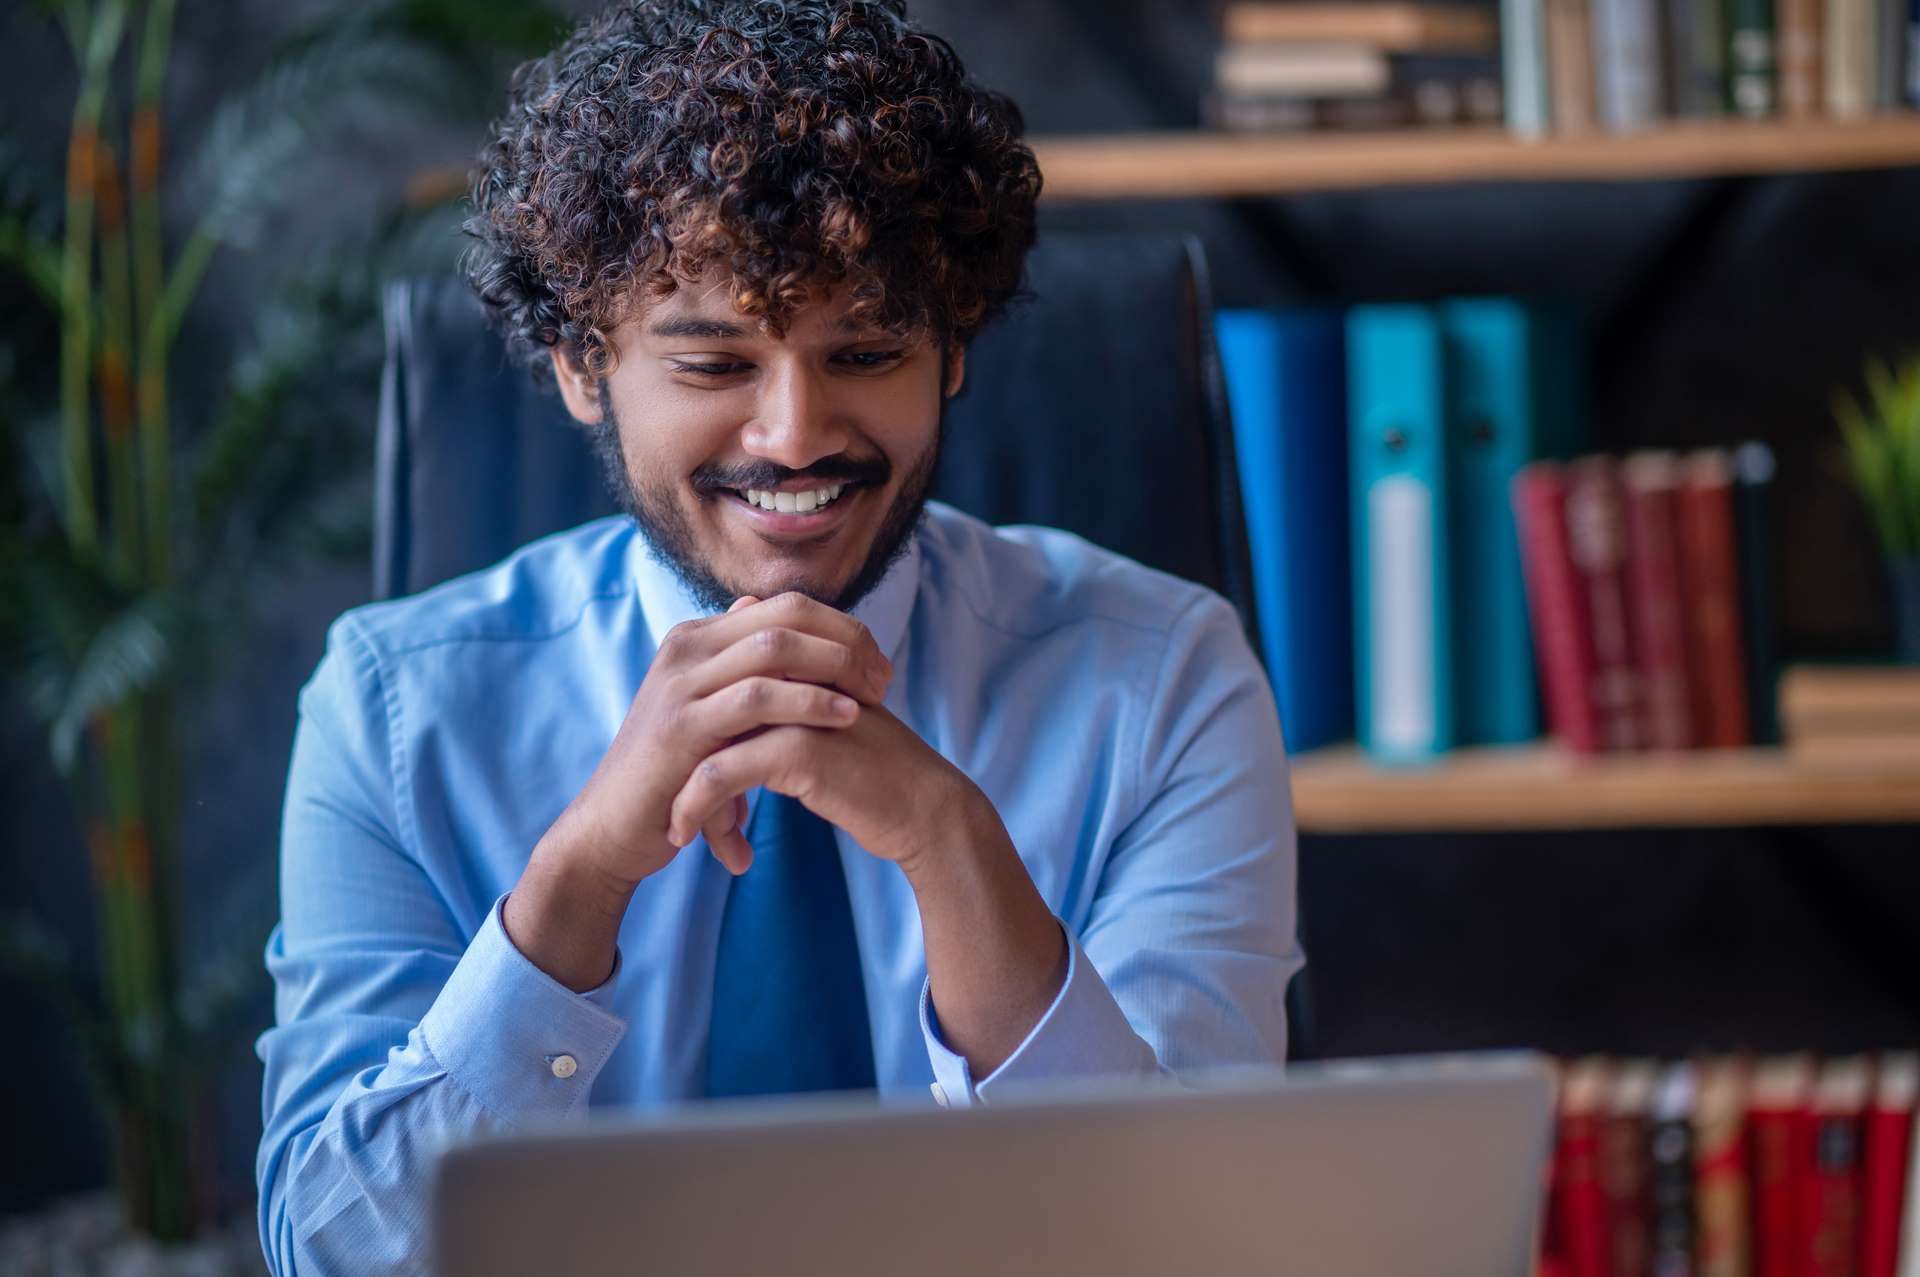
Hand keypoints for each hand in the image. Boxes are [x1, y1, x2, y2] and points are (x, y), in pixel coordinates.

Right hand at [505, 592, 891, 988]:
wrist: (612, 830)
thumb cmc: (672, 775)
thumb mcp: (710, 713)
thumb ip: (740, 669)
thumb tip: (768, 614)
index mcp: (699, 639)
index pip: (785, 605)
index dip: (842, 626)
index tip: (877, 663)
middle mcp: (687, 648)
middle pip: (787, 614)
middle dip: (847, 641)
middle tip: (883, 679)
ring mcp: (680, 684)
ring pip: (774, 647)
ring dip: (834, 667)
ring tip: (871, 698)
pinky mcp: (681, 727)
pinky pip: (757, 698)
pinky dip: (808, 703)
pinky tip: (844, 719)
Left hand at [665, 689, 978, 876]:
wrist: (926, 810)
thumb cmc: (875, 772)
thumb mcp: (824, 725)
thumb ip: (785, 703)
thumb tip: (736, 696)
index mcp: (800, 662)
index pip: (720, 684)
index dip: (694, 727)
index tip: (675, 768)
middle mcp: (794, 673)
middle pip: (707, 704)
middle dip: (676, 757)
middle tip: (660, 796)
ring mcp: (795, 706)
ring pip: (706, 739)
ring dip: (679, 788)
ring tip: (672, 826)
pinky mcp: (799, 748)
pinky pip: (720, 773)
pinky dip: (694, 806)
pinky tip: (685, 836)